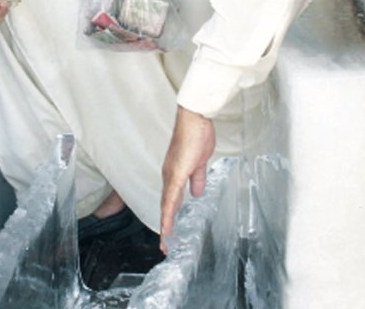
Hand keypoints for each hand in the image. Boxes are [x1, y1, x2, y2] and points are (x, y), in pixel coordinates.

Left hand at [159, 107, 215, 252]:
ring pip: (167, 205)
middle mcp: (169, 176)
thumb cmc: (197, 135)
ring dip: (166, 224)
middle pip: (166, 206)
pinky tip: (168, 224)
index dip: (170, 217)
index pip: (171, 200)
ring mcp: (171, 175)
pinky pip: (171, 197)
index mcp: (175, 173)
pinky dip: (168, 213)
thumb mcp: (200, 162)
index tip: (169, 232)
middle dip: (166, 227)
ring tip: (165, 241)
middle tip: (165, 244)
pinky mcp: (176, 172)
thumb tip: (197, 193)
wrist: (194, 119)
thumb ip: (197, 178)